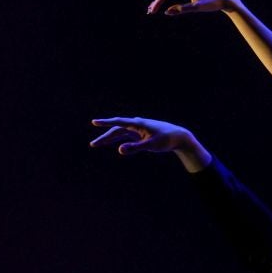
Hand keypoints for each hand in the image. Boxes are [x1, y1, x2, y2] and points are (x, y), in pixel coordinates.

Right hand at [89, 116, 209, 169]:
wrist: (178, 137)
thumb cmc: (166, 140)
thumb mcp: (150, 145)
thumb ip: (134, 148)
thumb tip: (119, 150)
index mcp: (138, 124)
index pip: (118, 122)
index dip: (105, 123)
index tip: (94, 122)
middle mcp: (136, 124)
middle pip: (116, 130)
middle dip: (104, 137)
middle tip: (93, 144)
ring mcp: (138, 129)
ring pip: (120, 133)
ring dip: (109, 138)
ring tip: (97, 144)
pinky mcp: (141, 134)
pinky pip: (126, 136)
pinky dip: (118, 139)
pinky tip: (112, 143)